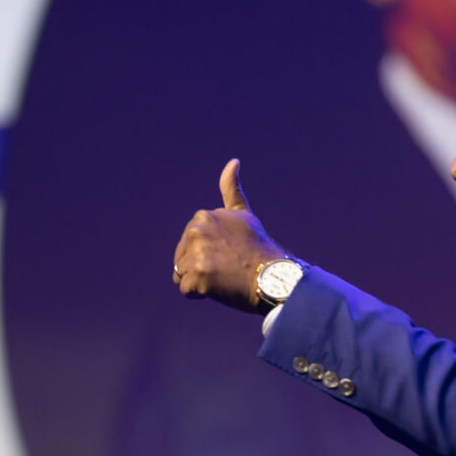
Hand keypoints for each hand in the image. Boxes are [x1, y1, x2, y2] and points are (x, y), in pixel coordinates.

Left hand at [172, 158, 283, 312]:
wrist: (273, 277)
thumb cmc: (259, 249)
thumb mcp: (243, 214)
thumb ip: (231, 189)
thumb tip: (233, 161)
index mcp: (203, 216)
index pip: (191, 242)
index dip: (209, 252)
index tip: (231, 252)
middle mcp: (197, 230)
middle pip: (182, 257)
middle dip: (200, 266)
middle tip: (228, 267)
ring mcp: (197, 254)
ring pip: (182, 274)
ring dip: (200, 280)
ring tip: (224, 277)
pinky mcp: (198, 276)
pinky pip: (187, 290)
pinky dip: (201, 294)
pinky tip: (220, 287)